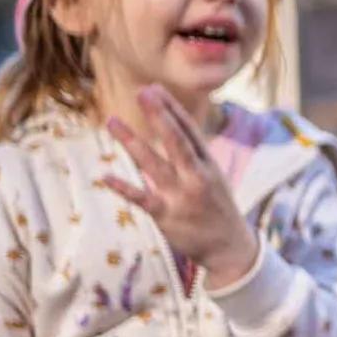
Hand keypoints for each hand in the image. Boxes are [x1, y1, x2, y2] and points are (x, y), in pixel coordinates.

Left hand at [101, 85, 259, 282]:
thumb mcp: (213, 176)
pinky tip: (106, 176)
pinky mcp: (166, 215)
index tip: (154, 88)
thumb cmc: (217, 207)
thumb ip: (194, 153)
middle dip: (159, 115)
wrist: (230, 248)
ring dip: (131, 141)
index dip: (171, 108)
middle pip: (176, 140)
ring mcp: (181, 195)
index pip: (189, 129)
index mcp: (208, 164)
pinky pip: (142, 198)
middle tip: (142, 92)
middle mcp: (196, 176)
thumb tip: (173, 125)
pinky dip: (124, 187)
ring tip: (111, 120)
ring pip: (153, 163)